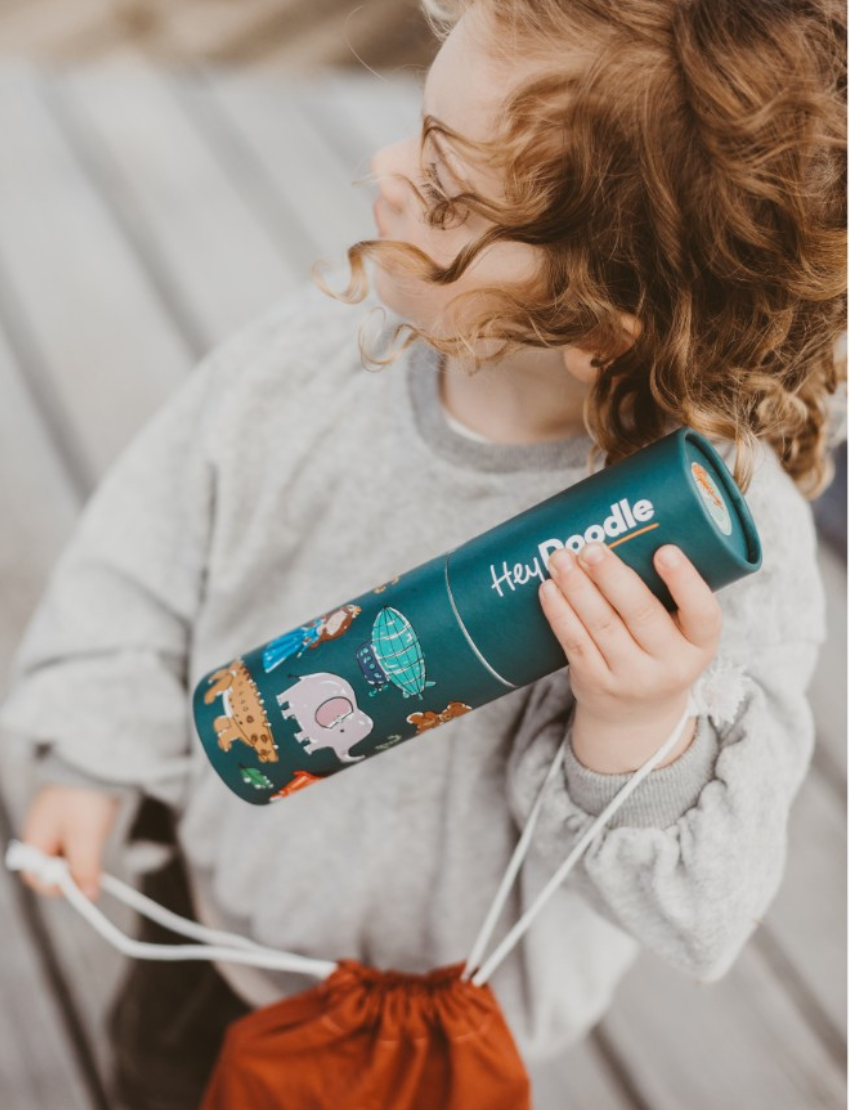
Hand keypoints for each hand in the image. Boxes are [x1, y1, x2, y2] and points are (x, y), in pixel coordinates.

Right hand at [20, 785, 121, 899]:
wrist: (97, 758)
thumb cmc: (84, 796)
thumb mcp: (86, 838)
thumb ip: (84, 869)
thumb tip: (88, 896)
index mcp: (33, 839)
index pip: (36, 879)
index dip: (58, 887)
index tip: (83, 885)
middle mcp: (39, 832)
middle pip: (50, 868)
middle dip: (71, 870)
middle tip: (92, 861)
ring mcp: (53, 822)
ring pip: (65, 853)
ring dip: (81, 854)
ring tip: (94, 835)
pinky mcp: (69, 813)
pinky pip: (75, 837)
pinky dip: (86, 840)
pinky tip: (96, 826)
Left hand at [539, 542, 721, 771]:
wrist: (636, 716)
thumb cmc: (659, 651)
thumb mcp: (681, 632)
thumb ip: (667, 592)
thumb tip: (629, 524)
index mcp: (700, 644)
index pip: (702, 613)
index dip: (685, 582)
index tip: (665, 550)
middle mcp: (670, 664)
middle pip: (641, 615)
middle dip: (613, 577)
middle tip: (591, 547)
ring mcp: (631, 677)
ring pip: (601, 626)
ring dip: (577, 587)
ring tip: (560, 557)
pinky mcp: (595, 682)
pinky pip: (575, 642)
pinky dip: (559, 613)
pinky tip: (548, 589)